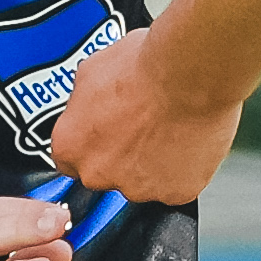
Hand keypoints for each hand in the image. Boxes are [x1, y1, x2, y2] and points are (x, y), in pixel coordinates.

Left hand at [46, 20, 242, 207]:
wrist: (190, 75)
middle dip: (122, 154)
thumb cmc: (146, 67)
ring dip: (152, 162)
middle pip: (106, 173)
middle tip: (142, 124)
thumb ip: (83, 100)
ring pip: (143, 181)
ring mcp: (137, 187)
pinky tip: (186, 139)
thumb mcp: (91, 71)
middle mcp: (99, 173)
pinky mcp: (175, 193)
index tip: (106, 134)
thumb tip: (90, 101)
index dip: (92, 144)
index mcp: (71, 146)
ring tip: (168, 128)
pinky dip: (182, 168)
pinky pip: (176, 185)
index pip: (70, 160)